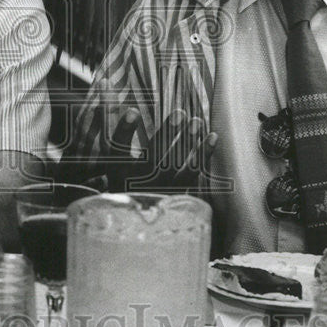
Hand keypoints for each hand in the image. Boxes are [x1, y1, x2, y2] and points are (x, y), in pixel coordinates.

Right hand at [94, 107, 217, 192]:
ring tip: (197, 122)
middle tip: (180, 113)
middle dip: (167, 133)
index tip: (133, 111)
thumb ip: (120, 134)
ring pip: (178, 165)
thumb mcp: (114, 162)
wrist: (138, 220)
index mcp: (120, 173)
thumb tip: (121, 106)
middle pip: (155, 156)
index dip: (125, 130)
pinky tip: (212, 137)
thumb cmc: (125, 181)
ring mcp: (162, 190)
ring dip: (189, 141)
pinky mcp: (179, 193)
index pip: (119, 150)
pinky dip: (204, 154)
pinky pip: (194, 173)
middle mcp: (140, 183)